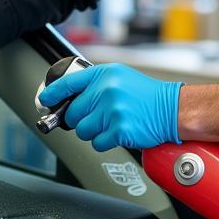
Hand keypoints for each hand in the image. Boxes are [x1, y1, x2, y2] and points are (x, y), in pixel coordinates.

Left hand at [38, 63, 181, 151]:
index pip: (68, 83)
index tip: (45, 101)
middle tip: (97, 118)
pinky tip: (118, 132)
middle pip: (73, 114)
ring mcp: (112, 111)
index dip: (53, 94)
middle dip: (81, 119)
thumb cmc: (147, 95)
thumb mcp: (121, 78)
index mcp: (104, 75)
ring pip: (83, 131)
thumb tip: (69, 99)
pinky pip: (97, 143)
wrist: (173, 109)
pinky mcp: (119, 130)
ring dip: (94, 132)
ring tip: (111, 124)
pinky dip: (105, 142)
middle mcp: (106, 91)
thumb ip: (96, 85)